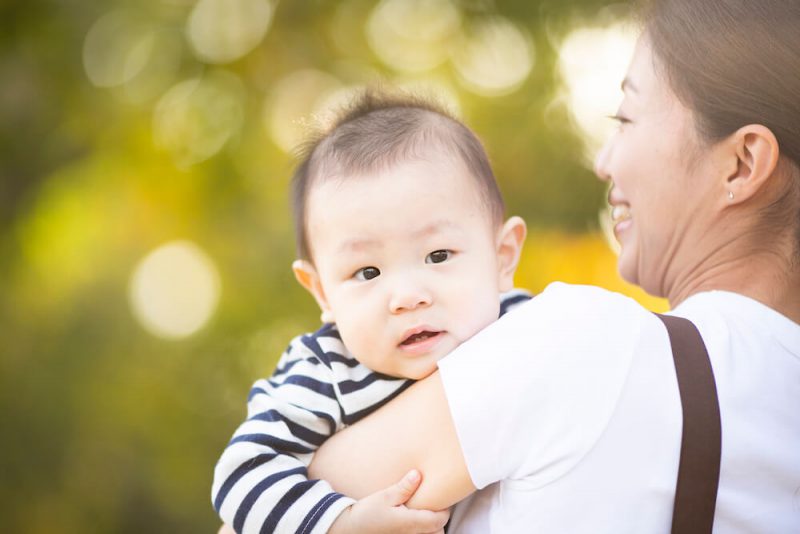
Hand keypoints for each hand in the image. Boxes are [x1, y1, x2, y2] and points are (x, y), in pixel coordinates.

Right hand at [329, 470, 449, 533]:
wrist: (351, 528)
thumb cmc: (368, 512)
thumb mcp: (385, 496)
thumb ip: (404, 487)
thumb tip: (418, 474)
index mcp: (411, 522)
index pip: (439, 520)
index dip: (444, 510)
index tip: (440, 499)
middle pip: (439, 531)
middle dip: (439, 519)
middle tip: (432, 504)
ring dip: (431, 526)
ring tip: (423, 512)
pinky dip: (422, 530)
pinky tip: (414, 520)